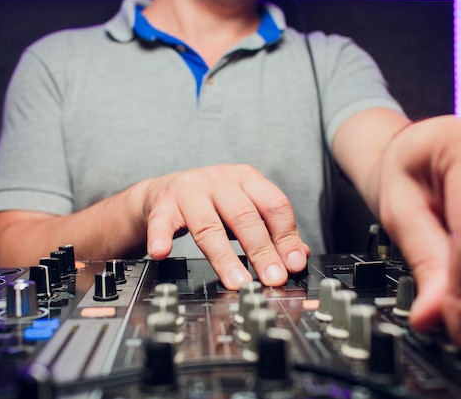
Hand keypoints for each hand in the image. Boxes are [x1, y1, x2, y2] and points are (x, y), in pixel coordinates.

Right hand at [138, 164, 308, 288]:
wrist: (162, 192)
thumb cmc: (210, 202)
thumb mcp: (244, 208)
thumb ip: (271, 230)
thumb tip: (298, 257)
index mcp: (246, 179)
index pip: (274, 205)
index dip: (286, 236)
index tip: (293, 265)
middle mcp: (219, 180)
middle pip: (244, 216)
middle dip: (261, 250)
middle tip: (272, 278)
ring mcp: (189, 190)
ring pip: (208, 224)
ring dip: (224, 257)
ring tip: (236, 281)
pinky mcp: (162, 203)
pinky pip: (162, 221)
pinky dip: (162, 237)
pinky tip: (162, 253)